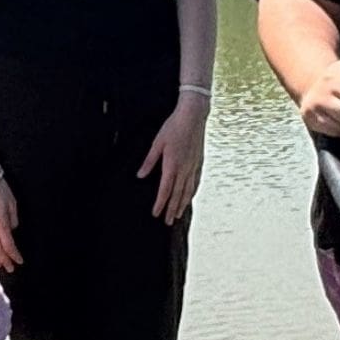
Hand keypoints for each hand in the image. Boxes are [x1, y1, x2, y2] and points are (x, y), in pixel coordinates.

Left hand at [137, 96, 208, 222]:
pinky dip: (192, 192)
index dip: (160, 204)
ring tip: (178, 215)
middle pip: (177, 195)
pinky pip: (195, 182)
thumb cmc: (173, 127)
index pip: (165, 190)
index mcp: (172, 165)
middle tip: (168, 222)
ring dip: (182, 204)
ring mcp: (193, 166)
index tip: (156, 214)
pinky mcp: (199, 162)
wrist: (193, 117)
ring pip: (188, 191)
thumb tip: (140, 176)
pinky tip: (190, 197)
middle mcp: (184, 169)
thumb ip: (149, 161)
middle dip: (172, 209)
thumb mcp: (157, 143)